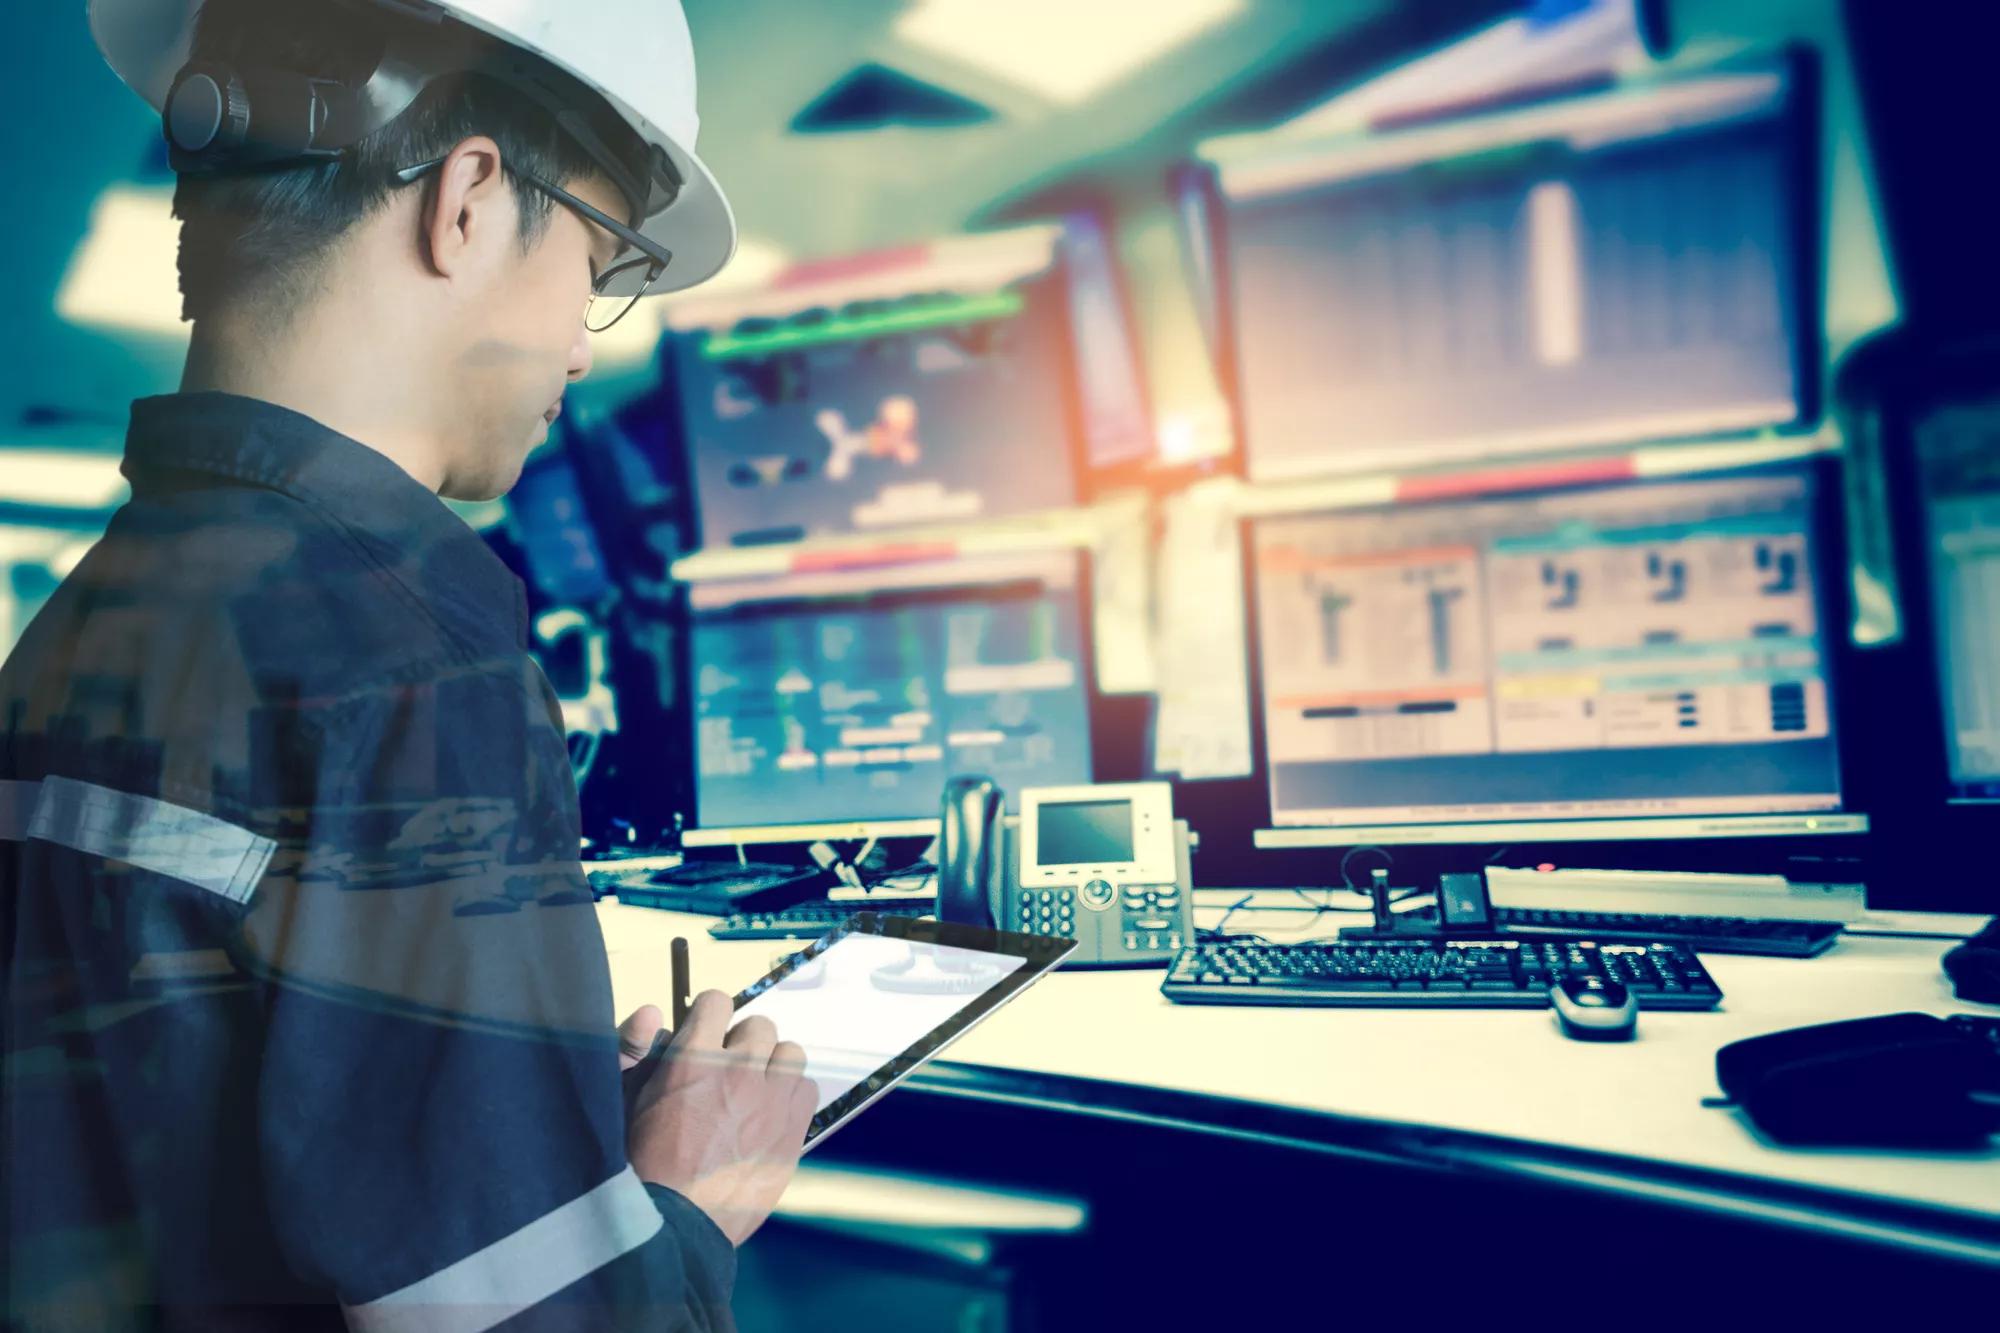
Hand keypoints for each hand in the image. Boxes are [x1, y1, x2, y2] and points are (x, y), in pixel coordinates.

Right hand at [626, 990, 817, 1245]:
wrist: (676, 1225)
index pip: (717, 1001)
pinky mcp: (793, 1128)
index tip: (707, 1034)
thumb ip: (638, 1052)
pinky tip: (771, 1116)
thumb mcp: (628, 1102)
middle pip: (759, 1026)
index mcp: (692, 1060)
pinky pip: (807, 1087)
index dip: (710, 1017)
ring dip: (773, 1067)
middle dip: (743, 1044)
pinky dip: (792, 1096)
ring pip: (790, 1052)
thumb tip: (652, 1012)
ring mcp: (770, 1099)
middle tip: (729, 1073)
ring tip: (755, 1093)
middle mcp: (736, 1071)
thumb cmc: (644, 1167)